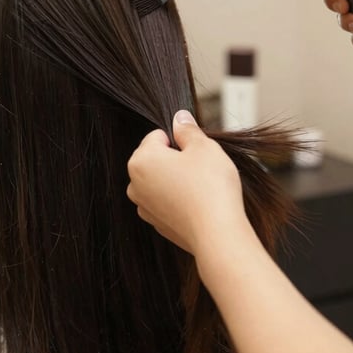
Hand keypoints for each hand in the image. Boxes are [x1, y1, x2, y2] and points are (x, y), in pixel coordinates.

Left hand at [126, 110, 252, 255]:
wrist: (217, 234)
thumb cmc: (210, 187)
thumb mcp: (204, 147)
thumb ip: (188, 129)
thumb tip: (179, 118)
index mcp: (141, 160)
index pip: (158, 136)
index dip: (181, 141)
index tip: (197, 153)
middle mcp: (135, 184)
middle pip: (157, 159)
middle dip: (177, 160)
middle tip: (201, 169)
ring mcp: (144, 207)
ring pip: (161, 181)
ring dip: (177, 180)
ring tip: (201, 188)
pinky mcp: (157, 224)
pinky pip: (167, 202)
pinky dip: (179, 200)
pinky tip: (198, 205)